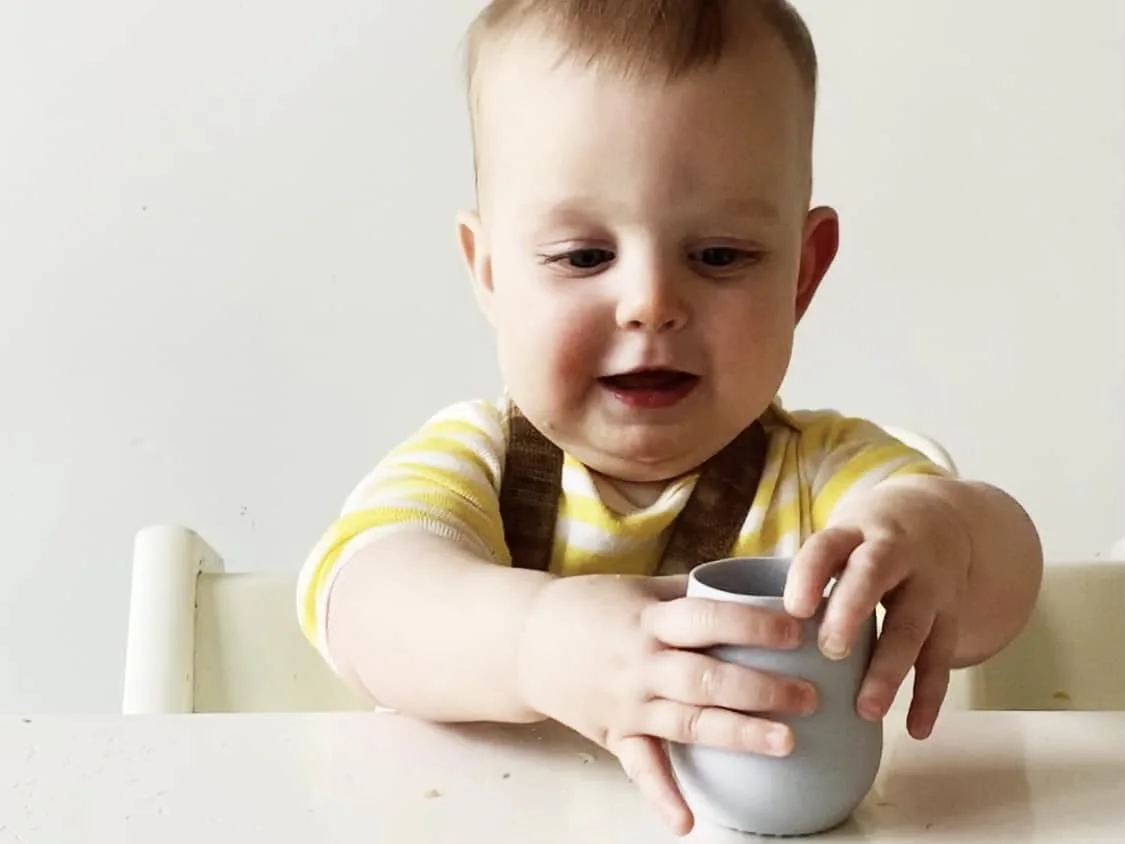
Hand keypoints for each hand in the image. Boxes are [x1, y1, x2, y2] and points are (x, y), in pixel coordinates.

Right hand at [516, 574, 817, 834]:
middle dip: (759, 689)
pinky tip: (686, 823)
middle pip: (705, 677)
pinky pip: (640, 768)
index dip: (751, 626)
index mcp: (649, 619)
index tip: (796, 632)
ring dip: (736, 733)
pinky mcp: (614, 734)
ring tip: (785, 742)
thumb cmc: (591, 607)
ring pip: (687, 722)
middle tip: (809, 696)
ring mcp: (627, 702)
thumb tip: (753, 584)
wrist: (525, 641)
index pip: (707, 619)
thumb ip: (691, 591)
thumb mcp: (638, 587)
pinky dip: (661, 796)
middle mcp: (640, 662)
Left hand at [783, 482, 972, 739]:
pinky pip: (941, 658)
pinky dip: (930, 696)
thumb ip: (804, 578)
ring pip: (912, 625)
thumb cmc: (864, 542)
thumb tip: (745, 630)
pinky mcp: (950, 617)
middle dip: (851, 612)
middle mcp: (894, 553)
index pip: (827, 545)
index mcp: (853, 533)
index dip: (810, 574)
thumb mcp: (838, 540)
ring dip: (890, 669)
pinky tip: (915, 729)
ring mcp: (927, 585)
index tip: (794, 609)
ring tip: (866, 709)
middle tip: (831, 651)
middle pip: (873, 578)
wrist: (937, 520)